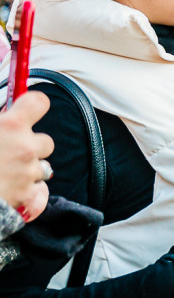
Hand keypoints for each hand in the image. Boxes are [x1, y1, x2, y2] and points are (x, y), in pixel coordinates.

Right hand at [0, 91, 53, 215]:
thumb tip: (1, 116)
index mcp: (11, 125)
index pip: (39, 103)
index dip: (32, 105)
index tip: (25, 109)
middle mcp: (25, 147)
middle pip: (45, 141)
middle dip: (31, 145)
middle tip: (9, 148)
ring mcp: (28, 172)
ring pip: (42, 166)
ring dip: (27, 168)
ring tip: (5, 170)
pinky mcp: (26, 194)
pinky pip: (38, 189)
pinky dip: (27, 189)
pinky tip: (10, 186)